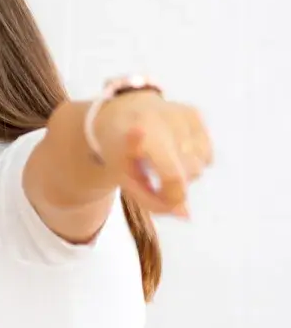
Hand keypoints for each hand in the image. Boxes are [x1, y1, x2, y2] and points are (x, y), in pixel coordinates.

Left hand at [91, 90, 212, 217]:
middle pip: (191, 171)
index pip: (172, 174)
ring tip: (161, 159)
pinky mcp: (195, 113)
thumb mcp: (125, 180)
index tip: (170, 202)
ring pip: (202, 163)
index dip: (173, 194)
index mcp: (140, 134)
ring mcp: (182, 114)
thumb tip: (186, 215)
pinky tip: (174, 149)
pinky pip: (206, 152)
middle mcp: (164, 119)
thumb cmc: (120, 152)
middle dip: (176, 183)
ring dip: (185, 170)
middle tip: (154, 176)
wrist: (119, 113)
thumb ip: (151, 201)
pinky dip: (194, 158)